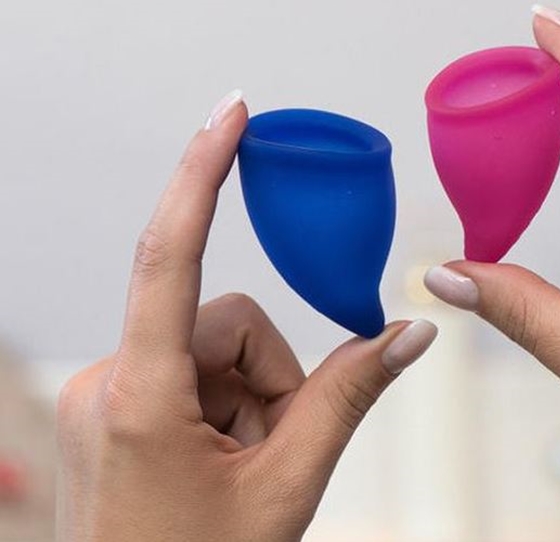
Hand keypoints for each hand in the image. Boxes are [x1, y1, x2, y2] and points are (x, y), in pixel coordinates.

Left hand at [57, 92, 437, 541]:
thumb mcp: (288, 487)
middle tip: (274, 450)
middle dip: (271, 376)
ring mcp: (107, 393)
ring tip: (245, 466)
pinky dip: (224, 404)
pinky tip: (221, 462)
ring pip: (212, 346)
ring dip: (249, 397)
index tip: (231, 113)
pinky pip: (187, 368)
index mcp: (143, 397)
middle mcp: (109, 380)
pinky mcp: (114, 403)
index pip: (171, 255)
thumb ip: (350, 396)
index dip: (203, 173)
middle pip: (227, 320)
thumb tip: (412, 333)